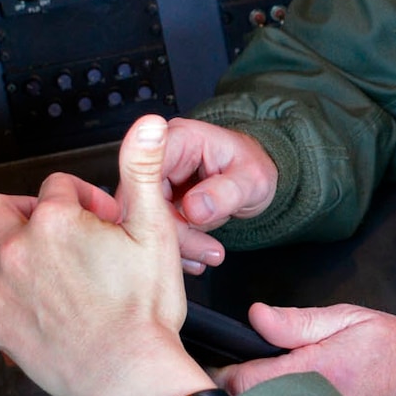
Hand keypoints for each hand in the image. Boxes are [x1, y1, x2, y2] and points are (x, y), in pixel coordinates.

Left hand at [0, 115, 212, 395]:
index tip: (103, 220)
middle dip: (23, 208)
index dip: (84, 198)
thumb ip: (142, 171)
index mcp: (58, 221)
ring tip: (4, 249)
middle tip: (50, 227)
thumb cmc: (144, 310)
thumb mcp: (155, 231)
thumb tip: (146, 125)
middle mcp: (21, 248)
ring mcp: (3, 288)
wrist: (128, 372)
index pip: (58, 185)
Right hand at [159, 118, 279, 270]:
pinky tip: (198, 256)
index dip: (152, 205)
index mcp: (180, 138)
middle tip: (205, 251)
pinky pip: (155, 226)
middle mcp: (160, 155)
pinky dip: (176, 246)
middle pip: (142, 198)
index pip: (146, 170)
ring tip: (209, 254)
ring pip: (146, 217)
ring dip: (176, 243)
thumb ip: (226, 192)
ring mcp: (156, 179)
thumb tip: (194, 209)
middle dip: (170, 231)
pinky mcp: (157, 200)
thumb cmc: (253, 168)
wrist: (252, 177)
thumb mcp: (252, 180)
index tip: (173, 235)